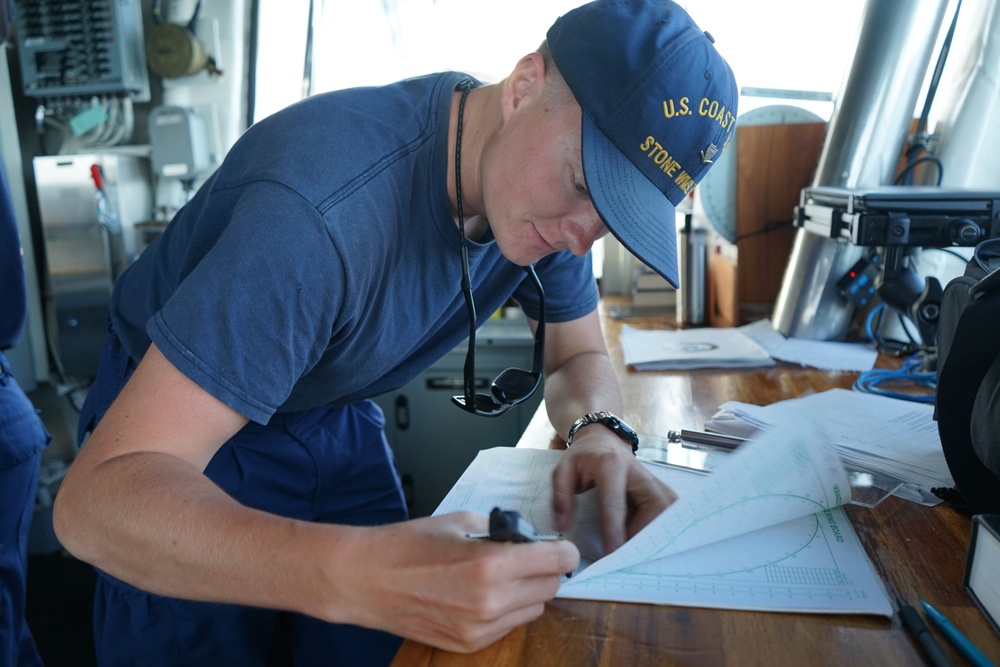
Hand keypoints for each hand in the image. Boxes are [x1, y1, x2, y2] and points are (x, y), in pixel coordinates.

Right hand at [318, 511, 579, 652]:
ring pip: (533, 610)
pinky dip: (507, 609)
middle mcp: (491, 602)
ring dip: (528, 591)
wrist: (365, 580)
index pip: (556, 561)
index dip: (564, 551)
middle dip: (546, 569)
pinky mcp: (468, 645)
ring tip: (503, 575)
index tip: (561, 547)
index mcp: (490, 565)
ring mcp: (480, 629)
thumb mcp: (458, 521)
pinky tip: (484, 594)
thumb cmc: (406, 545)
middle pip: (550, 588)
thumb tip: (525, 538)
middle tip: (531, 556)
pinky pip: (508, 626)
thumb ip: (500, 529)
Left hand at [550, 428, 676, 553]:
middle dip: (642, 534)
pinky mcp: (662, 490)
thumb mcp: (563, 470)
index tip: (612, 554)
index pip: (615, 503)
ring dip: (652, 534)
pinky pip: (668, 515)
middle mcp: (639, 471)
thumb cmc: (583, 458)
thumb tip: (563, 526)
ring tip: (631, 547)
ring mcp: (655, 480)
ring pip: (667, 513)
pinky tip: (643, 538)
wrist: (602, 440)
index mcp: (611, 465)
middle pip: (653, 508)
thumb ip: (561, 497)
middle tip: (624, 554)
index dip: (614, 531)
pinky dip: (658, 530)